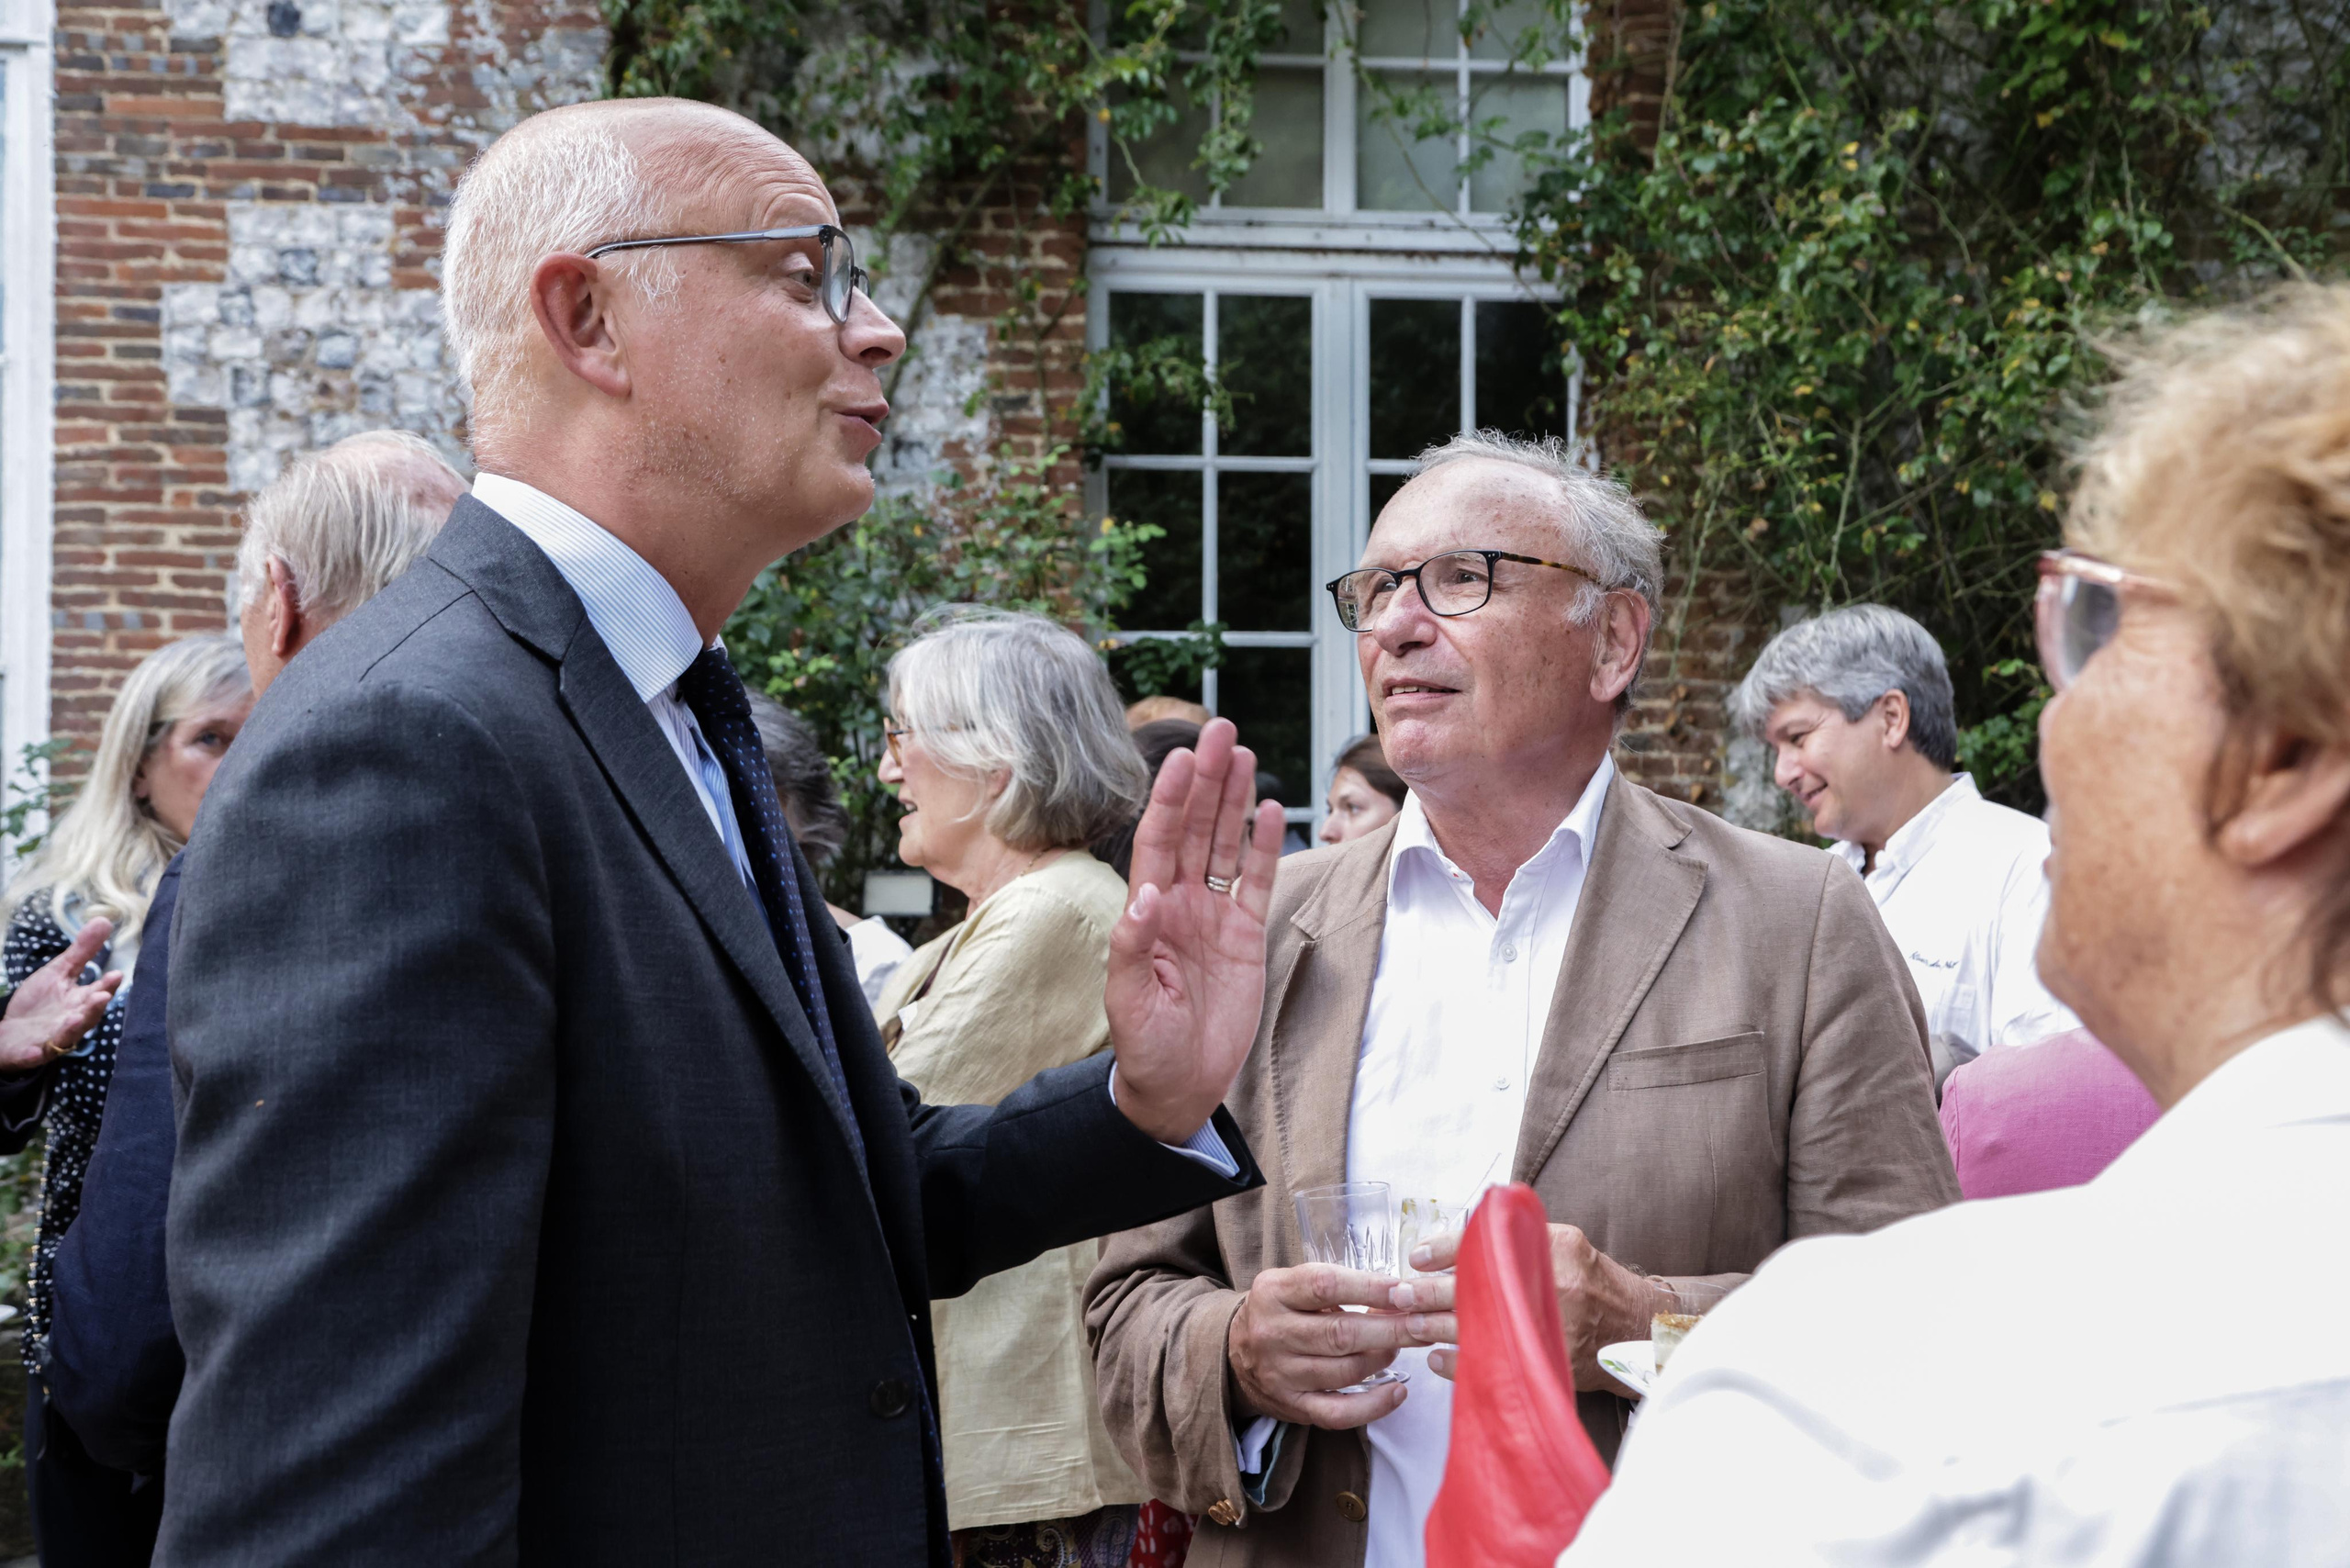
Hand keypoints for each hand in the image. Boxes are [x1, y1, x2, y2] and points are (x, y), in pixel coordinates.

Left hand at [0, 918, 122, 1072]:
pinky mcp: (31, 1053)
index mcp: (80, 1001)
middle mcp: (72, 1021)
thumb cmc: (39, 1002)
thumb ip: (82, 951)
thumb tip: (104, 920)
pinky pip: (35, 1055)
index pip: (98, 992)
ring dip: (73, 1028)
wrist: (10, 1032)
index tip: (117, 974)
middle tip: (101, 995)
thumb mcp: (59, 972)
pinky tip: (36, 1050)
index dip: (107, 985)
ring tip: (77, 1016)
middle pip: (88, 1015)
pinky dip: (35, 1054)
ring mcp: (52, 1038)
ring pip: (67, 1035)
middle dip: (94, 1007)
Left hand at [1106, 717, 1284, 1145]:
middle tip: (1219, 730)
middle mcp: (1180, 903)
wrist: (1179, 1085)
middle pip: (1194, 828)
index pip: (1158, 841)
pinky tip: (1271, 809)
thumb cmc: (1145, 1047)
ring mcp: (1214, 915)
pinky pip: (1256, 881)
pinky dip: (1263, 846)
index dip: (1171, 798)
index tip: (1183, 758)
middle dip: (1206, 780)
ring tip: (1242, 752)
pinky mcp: (1245, 935)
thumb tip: (1145, 896)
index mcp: (1147, 912)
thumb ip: (1131, 946)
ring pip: (1224, 844)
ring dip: (1233, 799)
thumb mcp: (1127, 1002)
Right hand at [1227, 1264, 1413, 1428]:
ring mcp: (1281, 1374)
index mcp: (1273, 1291)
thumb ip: (1337, 1286)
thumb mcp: (1293, 1283)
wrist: (1234, 1353)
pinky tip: (1397, 1392)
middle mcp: (1272, 1332)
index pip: (1325, 1284)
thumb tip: (1397, 1295)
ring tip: (1402, 1347)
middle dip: (1390, 1329)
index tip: (1405, 1290)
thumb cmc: (1280, 1310)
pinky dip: (1373, 1406)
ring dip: (1383, 1359)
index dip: (1370, 1287)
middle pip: (1341, 1333)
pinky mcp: (1291, 1406)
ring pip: (1344, 1371)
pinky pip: (1338, 1412)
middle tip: (1423, 1323)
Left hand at [1389, 1224, 1668, 1389]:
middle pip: (1471, 1288)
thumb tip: (1457, 1241)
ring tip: (1408, 1325)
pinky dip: (1457, 1362)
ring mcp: (1545, 1324)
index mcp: (1551, 1246)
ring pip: (1473, 1328)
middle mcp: (1549, 1283)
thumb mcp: (1559, 1242)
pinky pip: (1489, 1363)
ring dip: (1433, 1328)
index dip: (1443, 1250)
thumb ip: (1515, 1237)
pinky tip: (1435, 1357)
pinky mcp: (1542, 1359)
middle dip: (1427, 1293)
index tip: (1416, 1258)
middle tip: (1400, 1296)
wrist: (1633, 1326)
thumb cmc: (1589, 1280)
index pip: (1484, 1242)